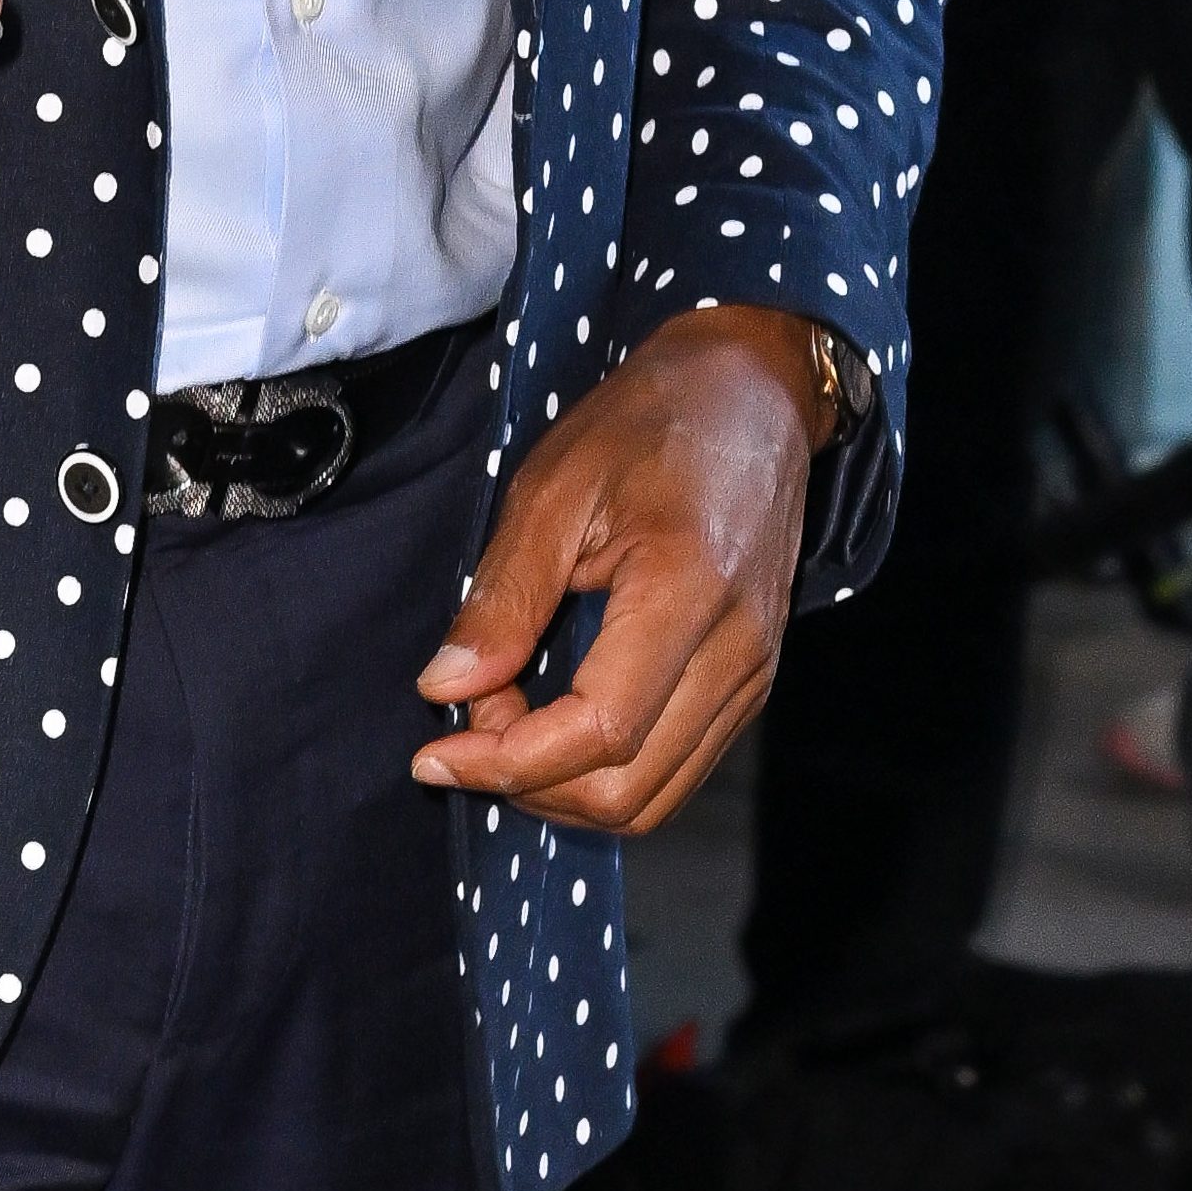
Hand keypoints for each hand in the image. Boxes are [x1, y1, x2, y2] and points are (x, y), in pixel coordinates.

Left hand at [410, 306, 826, 831]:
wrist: (753, 393)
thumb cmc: (650, 422)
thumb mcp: (552, 489)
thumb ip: (502, 597)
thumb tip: (445, 688)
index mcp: (688, 591)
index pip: (600, 732)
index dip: (508, 762)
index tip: (436, 753)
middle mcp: (738, 650)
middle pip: (627, 790)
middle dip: (528, 781)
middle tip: (469, 716)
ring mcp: (754, 673)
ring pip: (654, 797)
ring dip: (563, 785)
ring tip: (507, 716)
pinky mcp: (751, 680)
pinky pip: (675, 767)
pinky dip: (603, 769)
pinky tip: (554, 718)